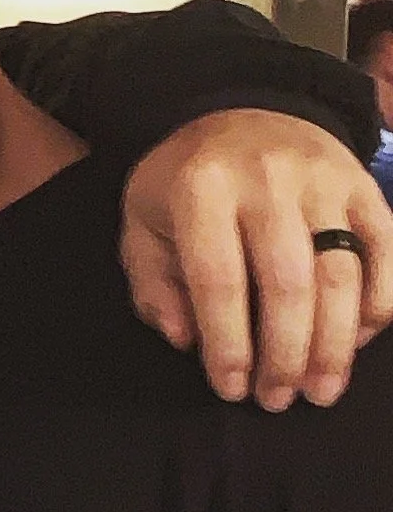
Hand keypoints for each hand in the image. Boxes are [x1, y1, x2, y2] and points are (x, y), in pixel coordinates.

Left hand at [122, 109, 392, 409]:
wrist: (240, 109)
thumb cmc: (184, 183)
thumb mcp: (143, 224)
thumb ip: (154, 284)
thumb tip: (186, 342)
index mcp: (202, 189)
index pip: (219, 280)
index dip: (228, 344)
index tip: (230, 389)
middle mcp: (268, 181)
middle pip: (288, 285)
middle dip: (284, 355)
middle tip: (277, 402)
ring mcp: (325, 181)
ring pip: (342, 275)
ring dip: (333, 344)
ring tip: (319, 391)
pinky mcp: (366, 185)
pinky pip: (387, 252)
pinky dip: (378, 304)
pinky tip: (357, 342)